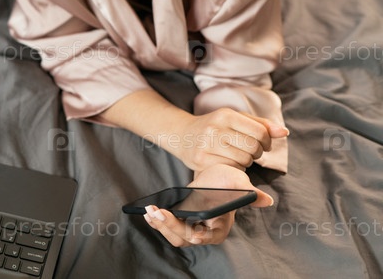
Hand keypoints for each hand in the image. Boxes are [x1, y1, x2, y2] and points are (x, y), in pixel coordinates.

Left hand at [143, 164, 273, 246]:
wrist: (213, 176)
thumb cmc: (228, 181)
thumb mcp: (238, 182)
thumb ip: (248, 192)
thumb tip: (266, 200)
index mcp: (221, 227)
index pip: (210, 236)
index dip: (201, 236)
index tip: (193, 234)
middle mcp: (205, 232)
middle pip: (186, 237)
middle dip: (170, 226)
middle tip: (157, 212)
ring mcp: (190, 228)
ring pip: (174, 235)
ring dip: (160, 225)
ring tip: (150, 212)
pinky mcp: (179, 221)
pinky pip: (166, 227)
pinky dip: (156, 221)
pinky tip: (148, 212)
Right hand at [170, 108, 288, 171]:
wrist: (181, 135)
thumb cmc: (213, 126)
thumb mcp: (234, 118)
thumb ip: (260, 124)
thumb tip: (285, 132)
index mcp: (225, 115)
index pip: (260, 132)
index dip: (267, 141)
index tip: (263, 144)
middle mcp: (215, 129)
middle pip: (253, 148)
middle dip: (257, 153)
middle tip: (249, 151)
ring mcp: (207, 145)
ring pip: (244, 161)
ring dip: (246, 162)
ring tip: (236, 156)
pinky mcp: (201, 161)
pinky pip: (231, 170)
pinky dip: (234, 169)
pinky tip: (227, 162)